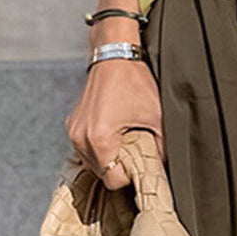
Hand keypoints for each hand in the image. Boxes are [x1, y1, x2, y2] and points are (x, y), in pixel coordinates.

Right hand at [65, 57, 164, 189]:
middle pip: (101, 172)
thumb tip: (164, 167)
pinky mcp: (72, 125)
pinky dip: (100, 146)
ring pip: (92, 162)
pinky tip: (114, 132)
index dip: (130, 174)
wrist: (114, 55)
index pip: (112, 180)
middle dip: (119, 165)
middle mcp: (81, 138)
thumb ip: (162, 147)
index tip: (140, 159)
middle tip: (135, 147)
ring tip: (125, 138)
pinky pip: (86, 148)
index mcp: (99, 139)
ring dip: (109, 157)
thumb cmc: (134, 81)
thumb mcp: (156, 116)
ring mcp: (74, 132)